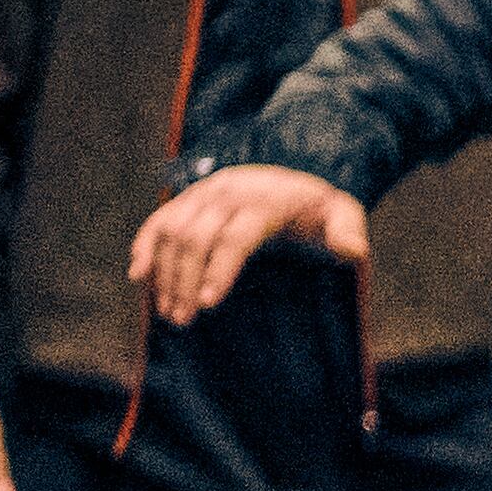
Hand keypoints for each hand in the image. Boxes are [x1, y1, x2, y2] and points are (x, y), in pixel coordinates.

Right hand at [125, 165, 365, 325]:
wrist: (295, 170)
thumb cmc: (319, 206)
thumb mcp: (342, 213)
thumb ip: (347, 232)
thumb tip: (353, 252)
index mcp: (264, 201)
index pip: (235, 237)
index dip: (220, 270)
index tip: (208, 304)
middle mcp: (227, 193)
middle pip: (196, 237)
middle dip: (185, 280)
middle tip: (182, 320)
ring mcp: (204, 193)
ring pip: (172, 229)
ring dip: (164, 271)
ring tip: (167, 312)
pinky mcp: (189, 198)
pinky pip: (160, 218)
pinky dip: (145, 244)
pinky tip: (139, 276)